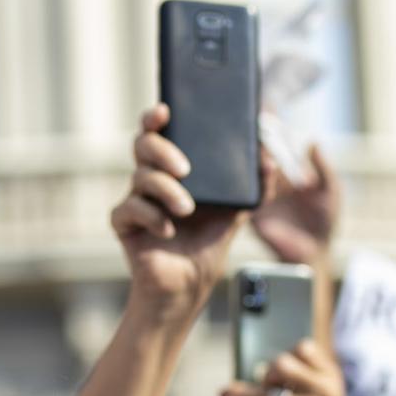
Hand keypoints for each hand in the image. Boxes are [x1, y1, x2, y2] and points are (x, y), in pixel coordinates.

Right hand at [113, 105, 246, 316]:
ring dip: (165, 190)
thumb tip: (269, 160)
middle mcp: (152, 179)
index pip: (160, 132)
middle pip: (143, 145)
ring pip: (139, 177)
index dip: (156, 117)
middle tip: (184, 169)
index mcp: (174, 169)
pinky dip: (151, 217)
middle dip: (162, 151)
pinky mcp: (125, 224)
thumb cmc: (207, 245)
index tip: (165, 110)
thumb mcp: (237, 213)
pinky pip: (128, 209)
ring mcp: (136, 200)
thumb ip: (254, 187)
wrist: (190, 285)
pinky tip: (168, 230)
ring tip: (186, 209)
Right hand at [251, 141, 340, 265]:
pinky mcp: (254, 217)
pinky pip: (247, 201)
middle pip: (260, 163)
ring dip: (251, 166)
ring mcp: (262, 201)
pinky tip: (250, 178)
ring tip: (255, 153)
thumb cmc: (326, 222)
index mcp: (288, 177)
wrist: (314, 252)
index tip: (267, 121)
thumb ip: (323, 168)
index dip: (272, 138)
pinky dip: (247, 189)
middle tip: (255, 132)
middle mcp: (272, 186)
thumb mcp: (330, 191)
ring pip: (251, 179)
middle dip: (256, 148)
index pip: (276, 153)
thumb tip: (313, 141)